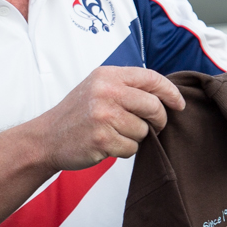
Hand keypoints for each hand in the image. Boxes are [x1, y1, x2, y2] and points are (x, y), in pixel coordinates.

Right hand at [32, 66, 184, 170]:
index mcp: (107, 75)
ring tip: (116, 134)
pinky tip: (108, 145)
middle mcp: (105, 92)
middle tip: (154, 127)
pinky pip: (132, 148)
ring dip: (136, 137)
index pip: (151, 78)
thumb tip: (166, 95)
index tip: (179, 104)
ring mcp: (103, 115)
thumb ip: (127, 86)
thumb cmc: (78, 114)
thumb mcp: (98, 88)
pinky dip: (125, 150)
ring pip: (143, 130)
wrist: (47, 138)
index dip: (170, 92)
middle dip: (159, 120)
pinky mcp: (101, 139)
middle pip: (153, 106)